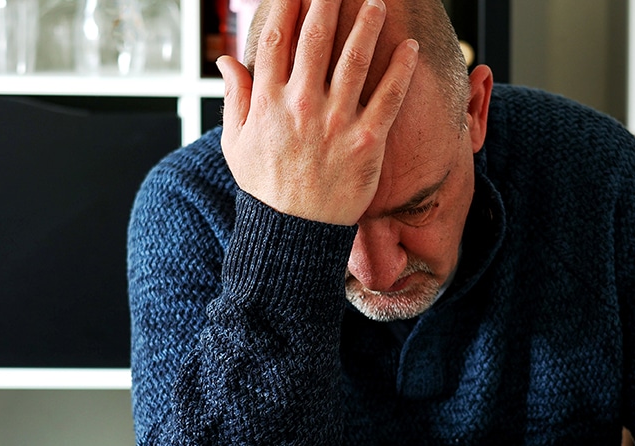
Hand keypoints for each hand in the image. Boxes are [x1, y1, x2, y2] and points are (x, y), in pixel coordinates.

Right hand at [216, 0, 419, 225]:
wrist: (293, 234)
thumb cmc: (266, 189)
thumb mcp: (235, 143)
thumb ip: (234, 97)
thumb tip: (226, 60)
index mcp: (267, 101)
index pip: (277, 38)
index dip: (287, 4)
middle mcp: (301, 105)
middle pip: (316, 37)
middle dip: (328, 0)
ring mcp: (335, 123)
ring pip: (354, 59)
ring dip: (366, 24)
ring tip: (376, 2)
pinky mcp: (366, 142)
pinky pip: (387, 98)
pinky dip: (400, 70)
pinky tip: (408, 48)